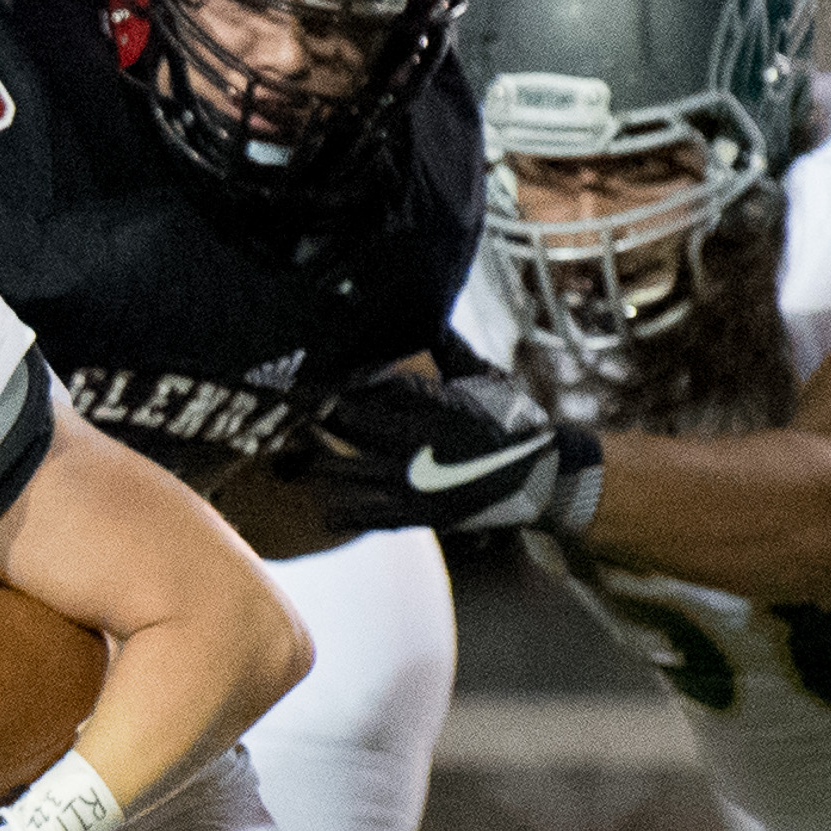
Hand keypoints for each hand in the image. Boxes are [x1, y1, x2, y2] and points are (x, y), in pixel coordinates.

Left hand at [277, 367, 603, 536]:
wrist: (543, 477)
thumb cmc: (512, 423)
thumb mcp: (484, 377)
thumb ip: (448, 350)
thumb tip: (429, 315)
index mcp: (429, 402)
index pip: (368, 387)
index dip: (331, 384)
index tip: (300, 375)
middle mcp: (414, 439)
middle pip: (345, 424)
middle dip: (313, 417)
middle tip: (286, 410)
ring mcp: (411, 479)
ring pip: (344, 470)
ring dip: (314, 463)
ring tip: (290, 457)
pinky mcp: (417, 513)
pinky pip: (365, 515)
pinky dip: (340, 513)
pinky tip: (323, 510)